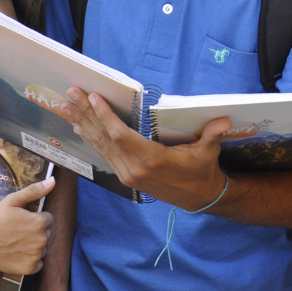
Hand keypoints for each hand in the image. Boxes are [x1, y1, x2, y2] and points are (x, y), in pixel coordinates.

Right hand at [0, 176, 54, 274]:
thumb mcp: (13, 200)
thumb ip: (35, 190)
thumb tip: (53, 181)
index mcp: (40, 222)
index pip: (49, 219)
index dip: (36, 218)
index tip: (23, 221)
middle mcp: (42, 239)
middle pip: (46, 233)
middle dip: (36, 231)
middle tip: (17, 231)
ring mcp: (36, 255)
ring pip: (42, 248)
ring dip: (34, 246)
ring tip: (16, 242)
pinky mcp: (30, 268)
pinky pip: (39, 263)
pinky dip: (31, 259)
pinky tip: (17, 253)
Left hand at [61, 87, 230, 210]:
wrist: (198, 198)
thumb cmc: (202, 170)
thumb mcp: (208, 151)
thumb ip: (212, 135)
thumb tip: (223, 120)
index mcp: (152, 160)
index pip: (121, 136)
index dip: (105, 116)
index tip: (94, 97)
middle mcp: (135, 169)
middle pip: (105, 138)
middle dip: (86, 114)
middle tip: (71, 93)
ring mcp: (128, 175)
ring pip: (101, 146)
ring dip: (84, 124)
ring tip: (67, 106)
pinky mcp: (126, 176)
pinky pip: (104, 155)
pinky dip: (92, 139)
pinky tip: (80, 127)